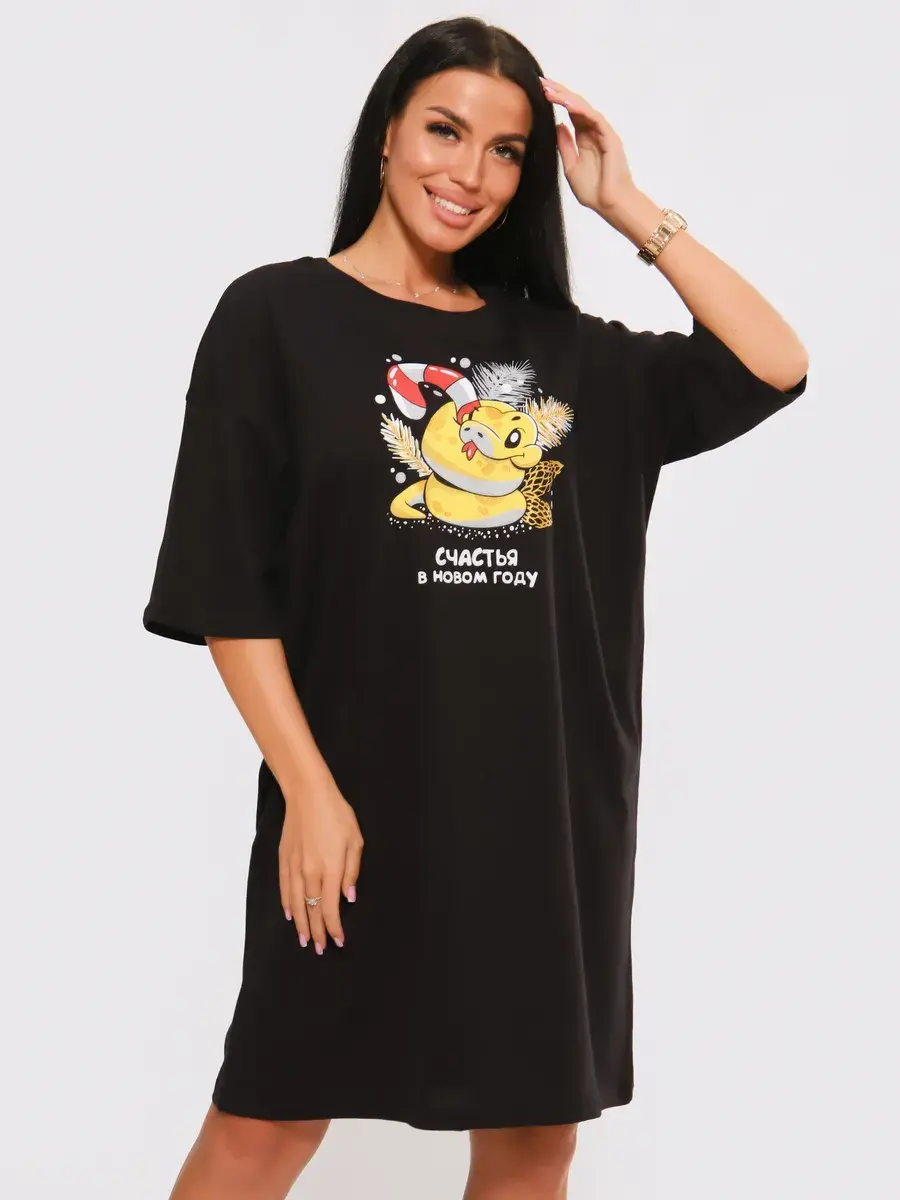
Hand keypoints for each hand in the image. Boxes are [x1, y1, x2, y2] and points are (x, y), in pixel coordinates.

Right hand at [278, 769, 363, 953]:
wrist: (308, 794)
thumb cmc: (337, 814)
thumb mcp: (355, 840)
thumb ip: (352, 871)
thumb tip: (348, 898)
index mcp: (330, 869)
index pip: (329, 908)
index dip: (333, 928)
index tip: (338, 941)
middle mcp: (310, 873)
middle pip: (312, 910)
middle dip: (317, 932)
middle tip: (321, 949)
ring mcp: (294, 867)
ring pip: (296, 904)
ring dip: (301, 924)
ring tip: (304, 941)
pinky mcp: (284, 859)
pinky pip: (284, 889)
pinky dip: (287, 904)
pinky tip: (290, 915)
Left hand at [539, 75, 639, 218]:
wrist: (609, 205)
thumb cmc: (594, 191)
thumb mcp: (571, 167)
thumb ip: (565, 146)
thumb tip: (557, 125)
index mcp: (585, 139)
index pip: (570, 114)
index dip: (557, 102)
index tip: (540, 92)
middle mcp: (594, 132)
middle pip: (576, 106)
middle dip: (559, 93)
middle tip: (541, 82)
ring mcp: (603, 133)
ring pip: (584, 109)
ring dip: (566, 97)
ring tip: (549, 89)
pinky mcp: (610, 137)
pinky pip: (594, 118)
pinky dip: (580, 109)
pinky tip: (566, 102)